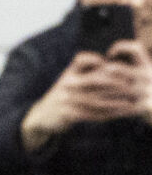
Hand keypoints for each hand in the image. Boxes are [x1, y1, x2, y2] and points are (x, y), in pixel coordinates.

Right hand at [22, 47, 148, 148]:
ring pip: (96, 100)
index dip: (96, 59)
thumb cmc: (63, 96)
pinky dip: (106, 115)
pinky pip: (91, 114)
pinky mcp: (68, 114)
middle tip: (131, 85)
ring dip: (115, 102)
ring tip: (130, 103)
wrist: (42, 115)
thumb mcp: (68, 80)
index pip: (81, 59)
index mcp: (68, 73)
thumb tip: (109, 65)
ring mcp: (67, 99)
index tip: (112, 64)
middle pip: (94, 79)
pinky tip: (117, 115)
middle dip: (115, 82)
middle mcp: (67, 84)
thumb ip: (84, 72)